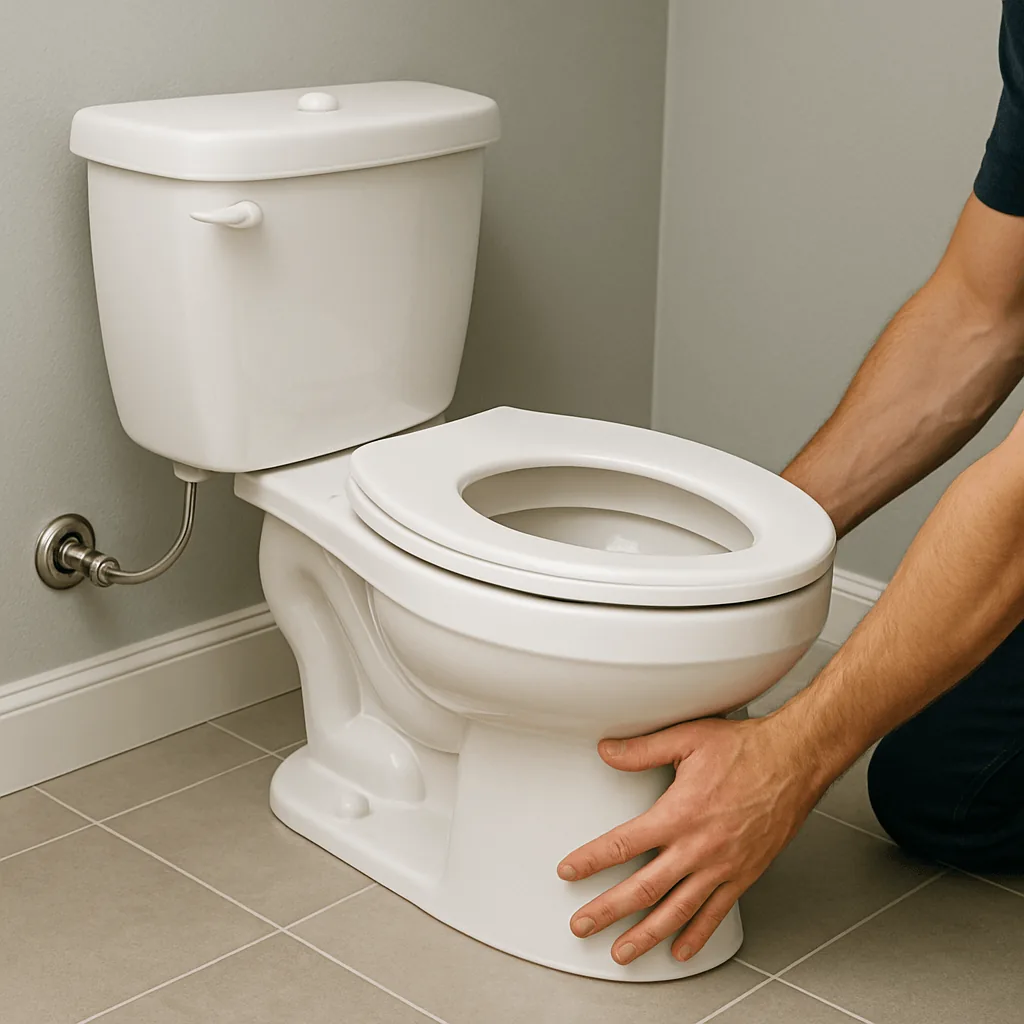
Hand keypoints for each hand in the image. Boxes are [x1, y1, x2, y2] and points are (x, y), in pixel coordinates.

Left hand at [557, 716, 827, 964]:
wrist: (796, 761)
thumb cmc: (745, 748)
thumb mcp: (688, 738)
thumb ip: (643, 749)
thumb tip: (606, 750)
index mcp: (679, 813)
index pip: (623, 844)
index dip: (591, 861)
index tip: (568, 872)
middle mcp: (698, 847)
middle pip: (643, 889)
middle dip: (607, 910)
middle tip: (581, 925)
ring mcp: (722, 866)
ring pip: (676, 911)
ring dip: (645, 935)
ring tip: (621, 952)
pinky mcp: (744, 874)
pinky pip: (716, 912)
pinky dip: (697, 935)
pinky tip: (680, 949)